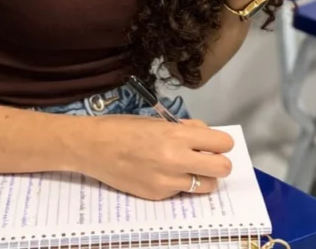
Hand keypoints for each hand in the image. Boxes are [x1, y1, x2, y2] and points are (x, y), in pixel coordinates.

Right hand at [77, 116, 233, 200]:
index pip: (222, 143)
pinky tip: (160, 174)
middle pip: (222, 168)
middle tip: (206, 160)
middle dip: (218, 163)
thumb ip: (185, 129)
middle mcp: (176, 160)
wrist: (93, 147)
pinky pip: (181, 192)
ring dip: (202, 177)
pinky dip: (177, 184)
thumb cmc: (124, 128)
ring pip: (207, 186)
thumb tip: (205, 136)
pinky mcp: (158, 195)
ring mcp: (167, 181)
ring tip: (186, 170)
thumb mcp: (158, 121)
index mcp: (177, 135)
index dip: (221, 143)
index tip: (213, 144)